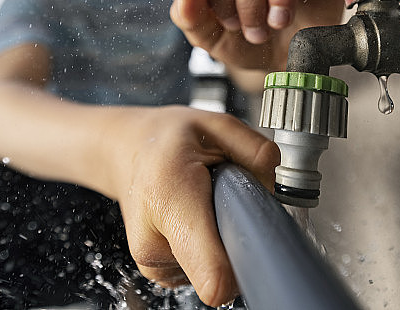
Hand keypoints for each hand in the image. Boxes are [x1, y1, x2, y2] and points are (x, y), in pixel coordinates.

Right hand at [105, 105, 278, 306]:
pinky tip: (196, 217)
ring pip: (216, 271)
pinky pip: (203, 270)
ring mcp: (154, 264)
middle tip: (224, 201)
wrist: (127, 150)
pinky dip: (208, 246)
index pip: (212, 274)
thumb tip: (272, 190)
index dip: (244, 269)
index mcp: (170, 201)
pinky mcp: (160, 273)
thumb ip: (255, 152)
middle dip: (237, 239)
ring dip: (222, 239)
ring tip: (203, 203)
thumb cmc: (168, 138)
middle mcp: (155, 244)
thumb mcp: (217, 124)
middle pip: (223, 274)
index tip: (253, 247)